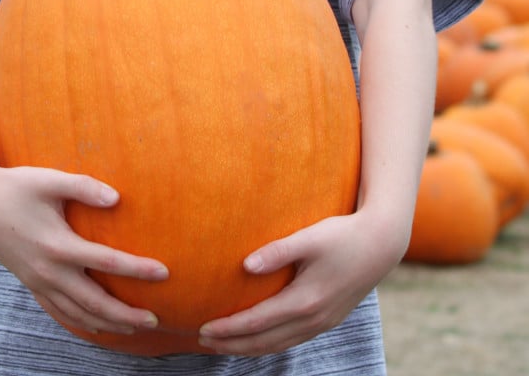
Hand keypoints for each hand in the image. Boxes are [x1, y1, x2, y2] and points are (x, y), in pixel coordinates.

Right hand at [0, 163, 168, 337]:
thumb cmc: (17, 185)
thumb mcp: (51, 180)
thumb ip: (85, 187)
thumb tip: (117, 198)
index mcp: (58, 244)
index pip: (107, 262)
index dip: (138, 269)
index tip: (164, 273)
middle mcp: (49, 270)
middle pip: (95, 302)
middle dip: (127, 314)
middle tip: (156, 320)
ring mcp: (38, 281)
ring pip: (78, 313)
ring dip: (108, 324)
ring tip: (135, 329)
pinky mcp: (31, 284)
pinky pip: (59, 311)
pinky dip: (81, 322)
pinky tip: (98, 325)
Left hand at [198, 211, 405, 355]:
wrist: (381, 244)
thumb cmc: (342, 235)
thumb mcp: (309, 238)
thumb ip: (277, 251)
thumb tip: (245, 266)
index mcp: (305, 301)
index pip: (256, 322)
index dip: (228, 328)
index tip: (203, 328)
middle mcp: (313, 319)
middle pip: (264, 342)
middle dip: (232, 344)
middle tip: (202, 340)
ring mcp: (322, 323)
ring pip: (278, 345)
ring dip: (248, 348)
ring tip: (223, 344)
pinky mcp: (328, 320)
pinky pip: (291, 341)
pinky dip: (269, 344)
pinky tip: (257, 338)